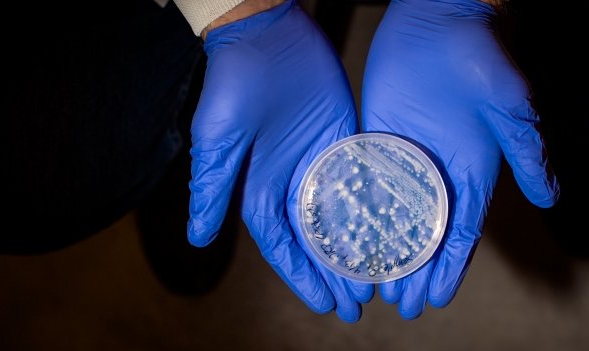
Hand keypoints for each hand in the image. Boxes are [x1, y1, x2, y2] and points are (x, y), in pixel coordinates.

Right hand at [187, 0, 372, 321]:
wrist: (266, 31)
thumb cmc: (235, 84)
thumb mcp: (219, 139)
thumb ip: (213, 188)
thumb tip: (198, 240)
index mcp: (261, 186)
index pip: (284, 244)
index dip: (302, 275)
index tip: (326, 304)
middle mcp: (292, 180)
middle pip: (316, 238)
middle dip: (334, 272)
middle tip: (358, 304)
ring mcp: (319, 160)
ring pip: (342, 215)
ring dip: (356, 247)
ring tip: (378, 278)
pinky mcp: (344, 137)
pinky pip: (362, 179)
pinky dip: (374, 206)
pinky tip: (390, 228)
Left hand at [362, 0, 558, 318]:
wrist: (443, 15)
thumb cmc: (484, 58)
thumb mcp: (511, 107)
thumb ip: (527, 151)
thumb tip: (551, 198)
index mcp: (471, 170)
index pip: (459, 230)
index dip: (449, 266)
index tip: (436, 300)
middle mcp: (438, 169)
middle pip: (424, 231)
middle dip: (414, 269)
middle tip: (400, 304)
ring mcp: (406, 154)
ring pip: (393, 212)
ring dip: (384, 247)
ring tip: (372, 282)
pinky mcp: (379, 135)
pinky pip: (367, 179)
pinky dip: (358, 208)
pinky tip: (345, 233)